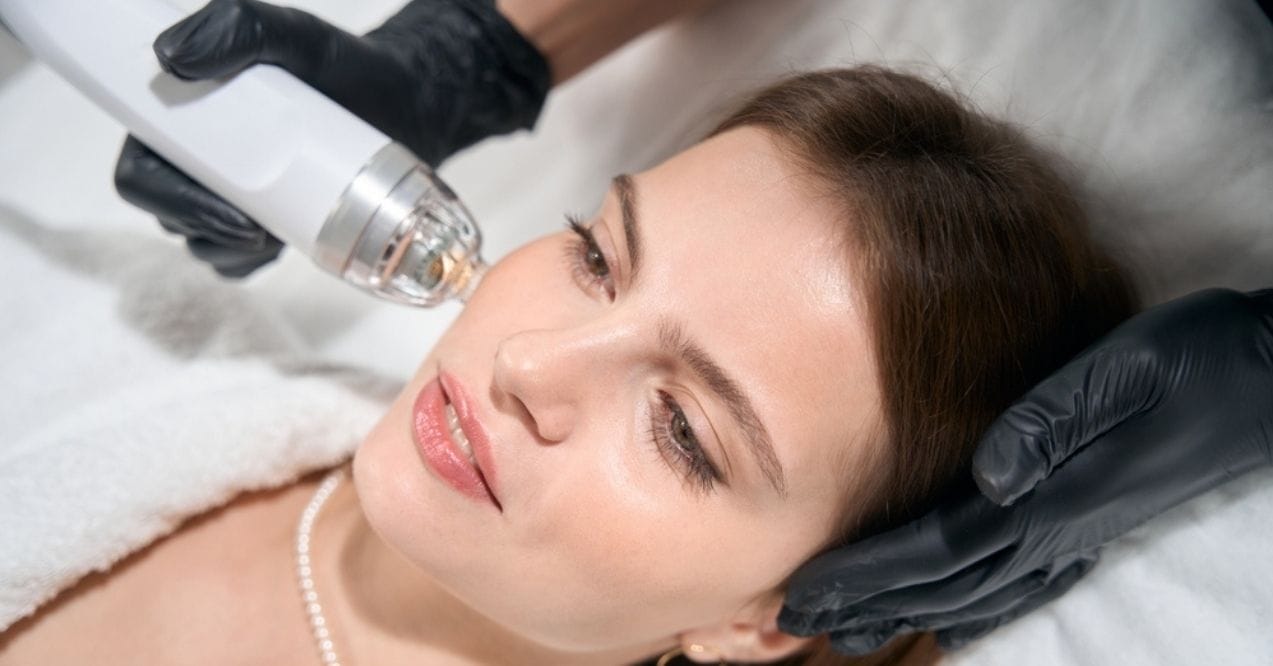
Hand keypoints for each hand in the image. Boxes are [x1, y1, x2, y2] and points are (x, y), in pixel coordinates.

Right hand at [114, 0, 550, 275]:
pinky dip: (254, 263)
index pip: (141, 171)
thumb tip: (170, 57)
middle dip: (206, 231)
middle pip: (168, 215)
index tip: (222, 205)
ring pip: (204, 244)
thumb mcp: (291, 34)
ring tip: (279, 233)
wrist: (401, 104)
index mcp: (181, 118)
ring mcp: (229, 194)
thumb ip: (235, 27)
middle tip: (257, 230)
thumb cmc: (339, 67)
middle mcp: (196, 160)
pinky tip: (284, 246)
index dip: (166, 197)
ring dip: (232, 251)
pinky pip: (239, 262)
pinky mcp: (265, 222)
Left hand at [779, 287, 1272, 653]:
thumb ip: (1051, 420)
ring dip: (907, 613)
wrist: (1268, 378)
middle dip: (865, 603)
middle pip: (941, 582)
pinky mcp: (1094, 521)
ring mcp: (1078, 531)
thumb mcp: (1124, 368)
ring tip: (850, 631)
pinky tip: (954, 619)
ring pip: (974, 591)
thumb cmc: (1198, 361)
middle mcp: (1056, 526)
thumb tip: (988, 473)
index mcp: (1050, 493)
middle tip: (796, 621)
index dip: (864, 575)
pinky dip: (974, 607)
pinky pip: (1020, 582)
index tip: (802, 594)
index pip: (934, 547)